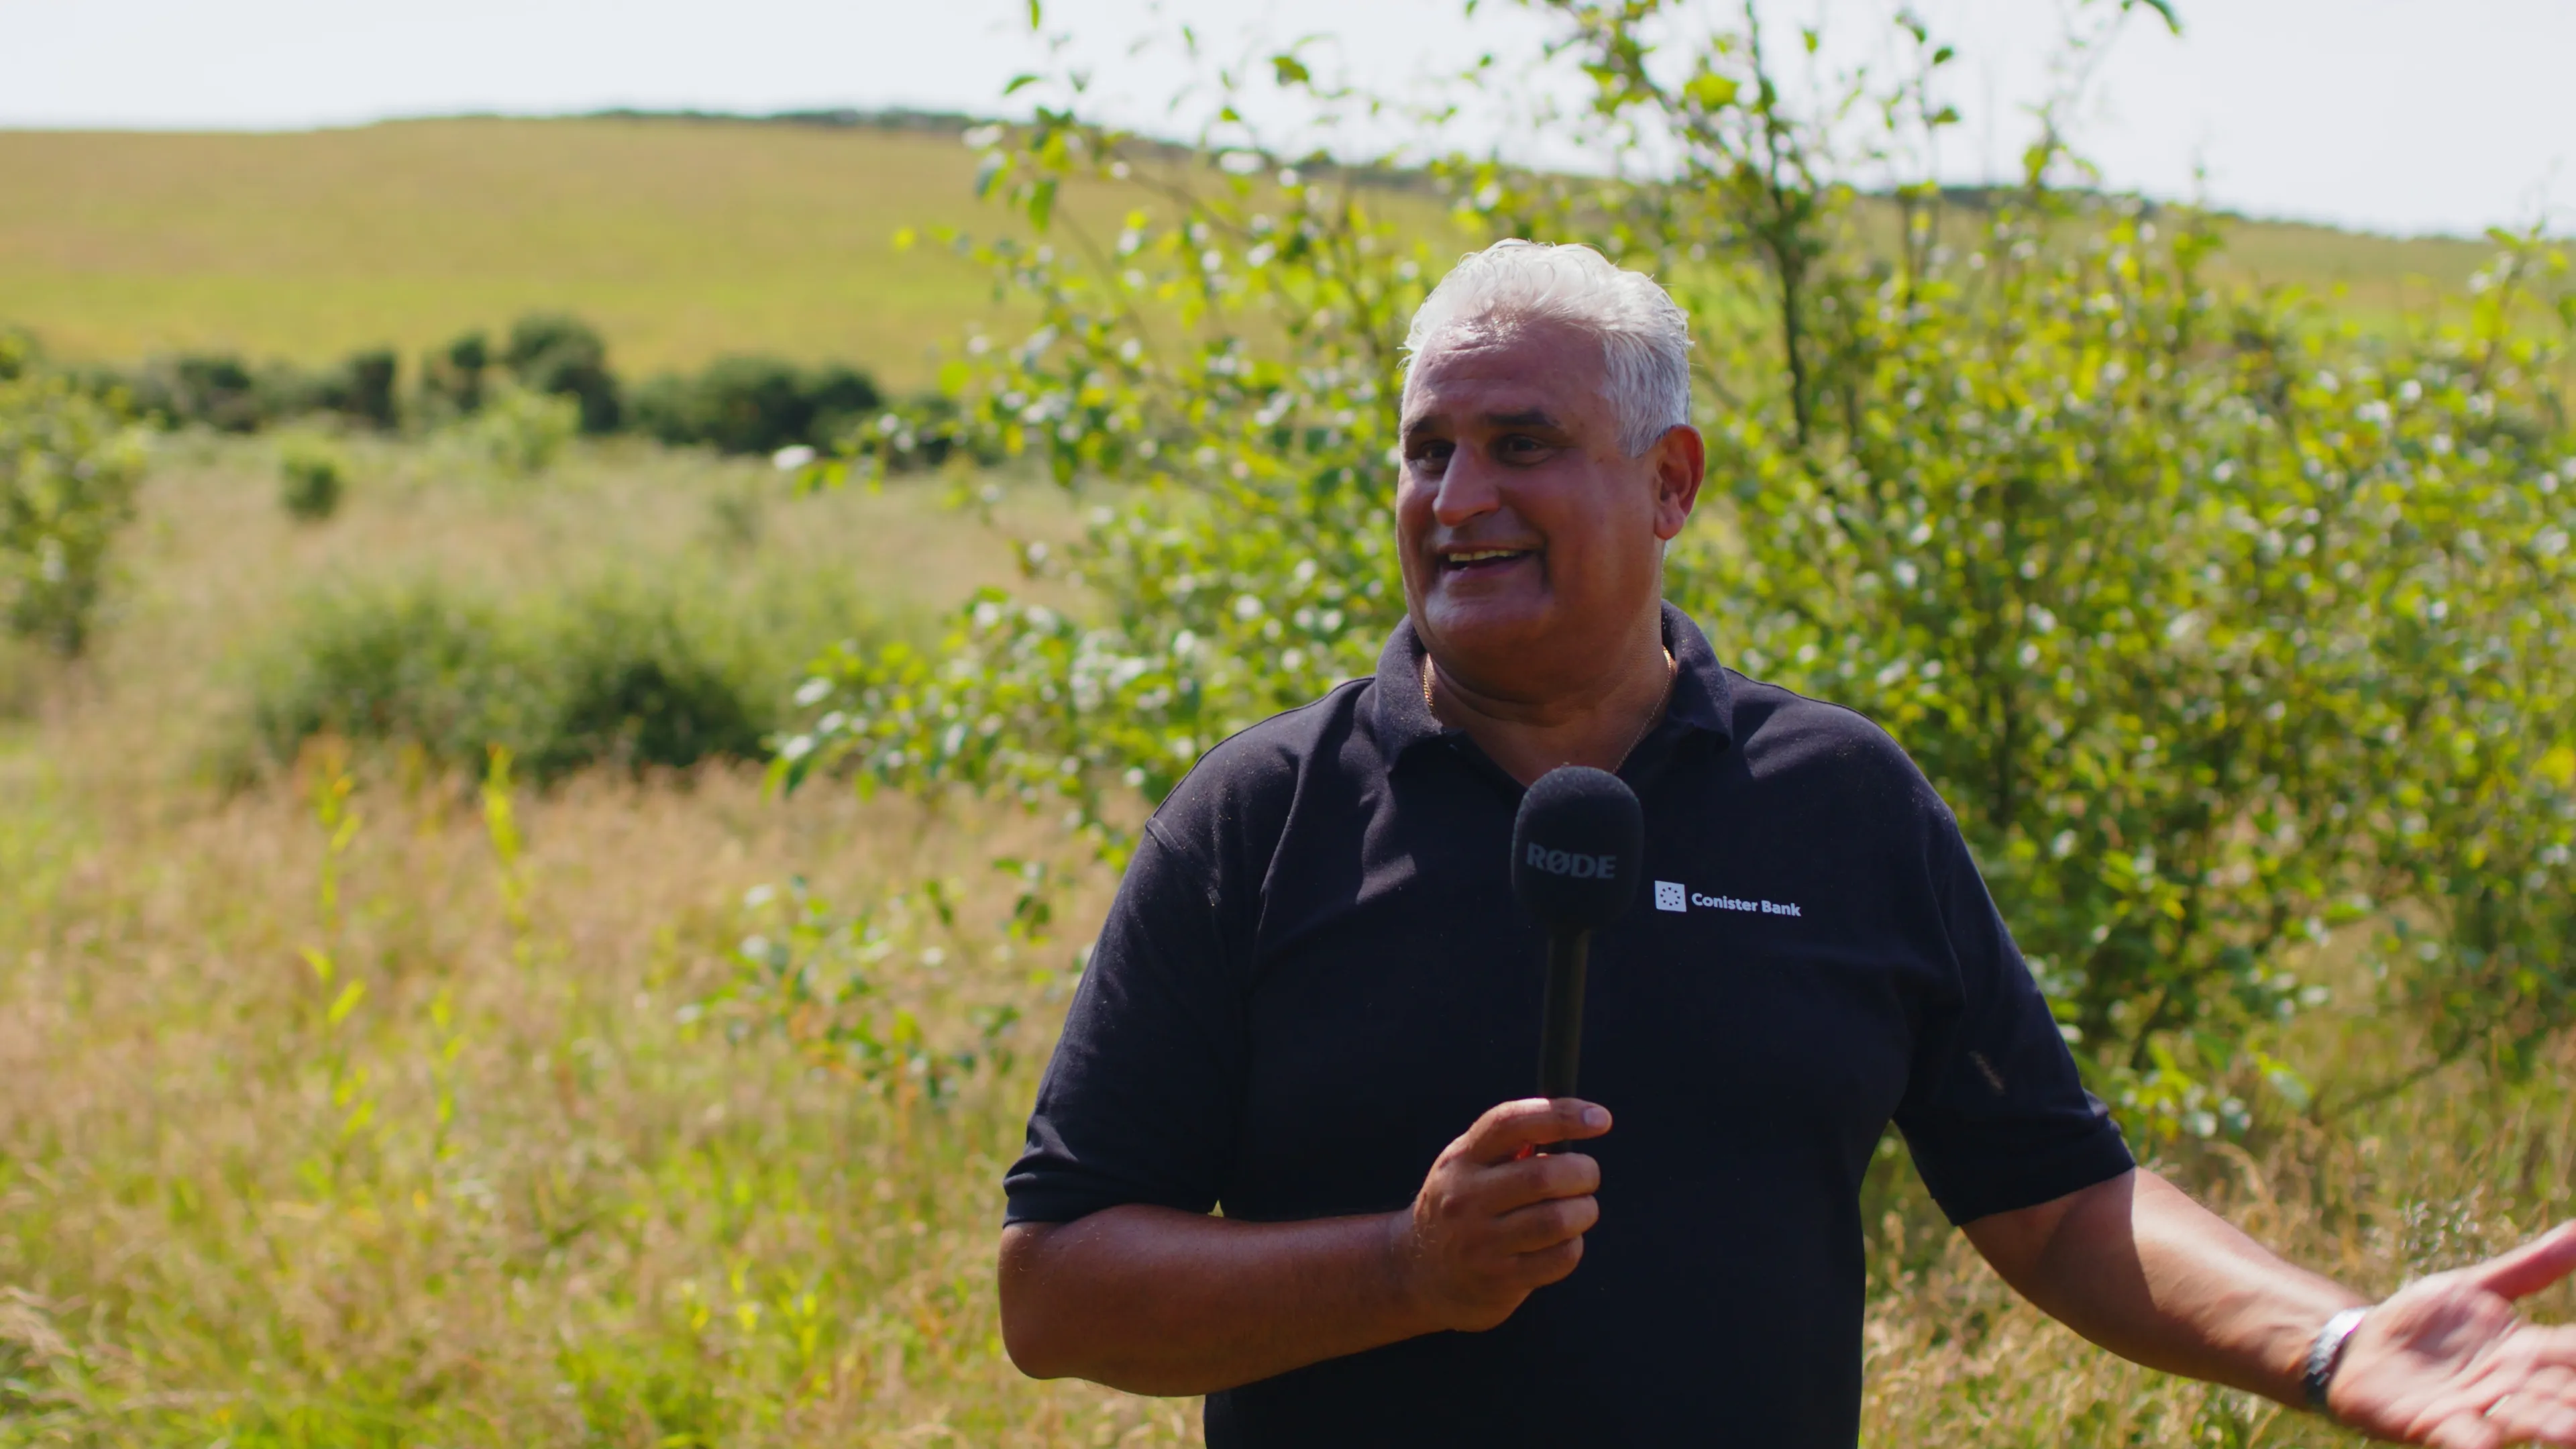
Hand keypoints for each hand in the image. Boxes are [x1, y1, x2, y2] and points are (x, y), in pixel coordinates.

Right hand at [1392, 1097, 1609, 1332]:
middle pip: (1543, 1176)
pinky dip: (1574, 1244)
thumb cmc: (1460, 1207)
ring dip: (1584, 1211)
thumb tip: (1574, 1122)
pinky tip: (1564, 1241)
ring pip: (1558, 1220)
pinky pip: (1560, 1257)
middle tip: (1587, 1175)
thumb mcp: (1467, 1166)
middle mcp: (1466, 1198)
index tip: (1600, 1119)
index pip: (1512, 1124)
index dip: (1561, 1115)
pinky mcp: (1499, 1279)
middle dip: (1583, 1172)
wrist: (1417, 1273)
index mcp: (1462, 1159)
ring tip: (1580, 1209)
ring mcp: (1480, 1242)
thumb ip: (1511, 1145)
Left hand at [2329, 1221, 2575, 1446]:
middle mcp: (2509, 1384)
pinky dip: (2474, 1440)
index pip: (2571, 1352)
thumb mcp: (2477, 1286)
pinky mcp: (2435, 1424)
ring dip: (2545, 1424)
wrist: (2361, 1346)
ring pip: (2521, 1420)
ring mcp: (2475, 1407)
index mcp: (2525, 1351)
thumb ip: (2530, 1267)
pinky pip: (2462, 1438)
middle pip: (2557, 1393)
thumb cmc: (2424, 1321)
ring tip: (2567, 1430)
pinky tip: (2484, 1442)